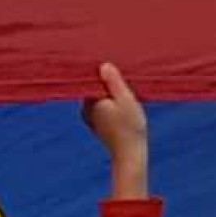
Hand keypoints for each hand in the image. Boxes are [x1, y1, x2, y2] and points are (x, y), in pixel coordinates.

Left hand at [84, 63, 148, 198]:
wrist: (129, 152)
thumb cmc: (130, 126)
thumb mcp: (126, 100)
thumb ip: (114, 83)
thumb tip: (103, 66)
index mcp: (90, 100)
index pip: (90, 79)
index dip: (100, 71)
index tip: (108, 63)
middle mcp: (85, 108)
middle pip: (94, 87)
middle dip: (105, 81)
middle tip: (120, 76)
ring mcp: (89, 116)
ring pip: (98, 97)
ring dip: (109, 91)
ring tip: (124, 91)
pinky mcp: (96, 122)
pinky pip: (101, 106)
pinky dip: (109, 102)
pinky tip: (122, 102)